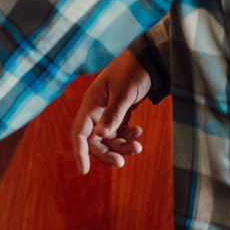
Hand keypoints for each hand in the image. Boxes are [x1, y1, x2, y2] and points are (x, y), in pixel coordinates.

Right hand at [71, 50, 152, 175]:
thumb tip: (101, 135)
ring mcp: (107, 111)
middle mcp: (96, 109)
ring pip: (109, 139)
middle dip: (108, 152)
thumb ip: (113, 114)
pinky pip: (119, 132)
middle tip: (124, 161)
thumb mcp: (124, 93)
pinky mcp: (119, 112)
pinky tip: (138, 132)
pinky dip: (127, 137)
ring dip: (121, 146)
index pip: (79, 133)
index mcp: (91, 103)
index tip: (84, 171)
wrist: (150, 59)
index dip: (80, 152)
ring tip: (138, 145)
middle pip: (95, 141)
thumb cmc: (133, 71)